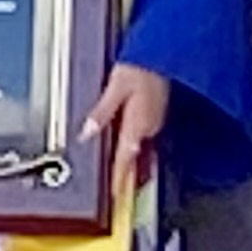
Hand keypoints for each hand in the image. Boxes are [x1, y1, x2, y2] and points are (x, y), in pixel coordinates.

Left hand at [84, 61, 171, 200]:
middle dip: (123, 172)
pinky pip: (143, 136)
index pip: (125, 159)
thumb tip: (87, 133)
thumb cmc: (141, 66)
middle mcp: (148, 127)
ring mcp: (154, 122)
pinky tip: (125, 141)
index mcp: (137, 123)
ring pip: (138, 147)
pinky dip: (133, 144)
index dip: (118, 179)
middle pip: (132, 157)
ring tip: (117, 172)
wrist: (164, 55)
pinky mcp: (156, 115)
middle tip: (114, 189)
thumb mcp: (115, 87)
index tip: (114, 195)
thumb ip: (102, 112)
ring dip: (128, 159)